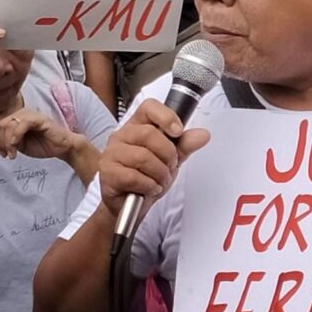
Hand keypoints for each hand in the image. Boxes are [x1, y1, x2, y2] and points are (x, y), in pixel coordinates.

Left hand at [0, 108, 80, 161]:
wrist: (64, 148)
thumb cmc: (45, 145)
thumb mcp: (21, 144)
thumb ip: (10, 139)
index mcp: (18, 118)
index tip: (4, 154)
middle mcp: (23, 113)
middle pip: (1, 125)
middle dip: (1, 142)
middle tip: (8, 154)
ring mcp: (31, 115)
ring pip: (9, 124)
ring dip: (7, 142)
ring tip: (13, 154)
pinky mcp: (39, 119)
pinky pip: (22, 124)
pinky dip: (15, 136)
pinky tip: (16, 146)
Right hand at [97, 99, 209, 217]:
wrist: (130, 204)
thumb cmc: (148, 176)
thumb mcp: (171, 159)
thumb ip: (185, 145)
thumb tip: (203, 135)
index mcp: (137, 126)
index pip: (149, 107)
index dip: (166, 117)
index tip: (178, 132)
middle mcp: (121, 136)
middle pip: (149, 134)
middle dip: (167, 154)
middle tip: (170, 167)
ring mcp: (111, 154)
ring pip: (142, 157)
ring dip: (160, 173)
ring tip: (161, 180)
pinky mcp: (107, 173)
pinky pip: (133, 177)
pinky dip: (149, 185)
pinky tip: (151, 188)